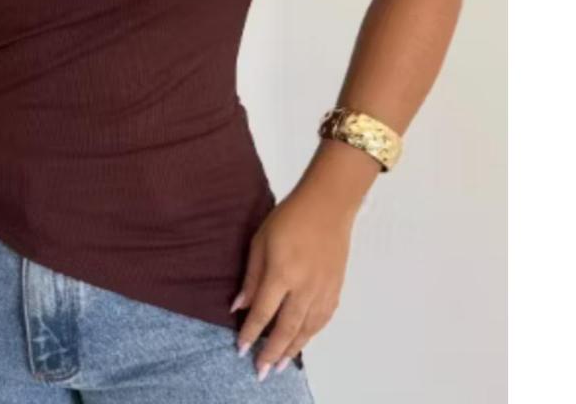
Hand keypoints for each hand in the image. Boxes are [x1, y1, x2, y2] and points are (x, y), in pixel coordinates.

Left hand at [229, 186, 355, 380]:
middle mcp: (304, 287)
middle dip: (272, 352)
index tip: (241, 349)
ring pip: (307, 329)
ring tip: (280, 364)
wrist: (328, 205)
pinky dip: (312, 335)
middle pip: (286, 329)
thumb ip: (251, 276)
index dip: (251, 333)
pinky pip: (323, 320)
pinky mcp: (336, 288)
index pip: (263, 312)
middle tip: (261, 371)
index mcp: (282, 273)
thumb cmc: (289, 217)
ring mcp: (323, 290)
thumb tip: (239, 306)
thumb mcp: (260, 240)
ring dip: (293, 349)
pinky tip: (303, 340)